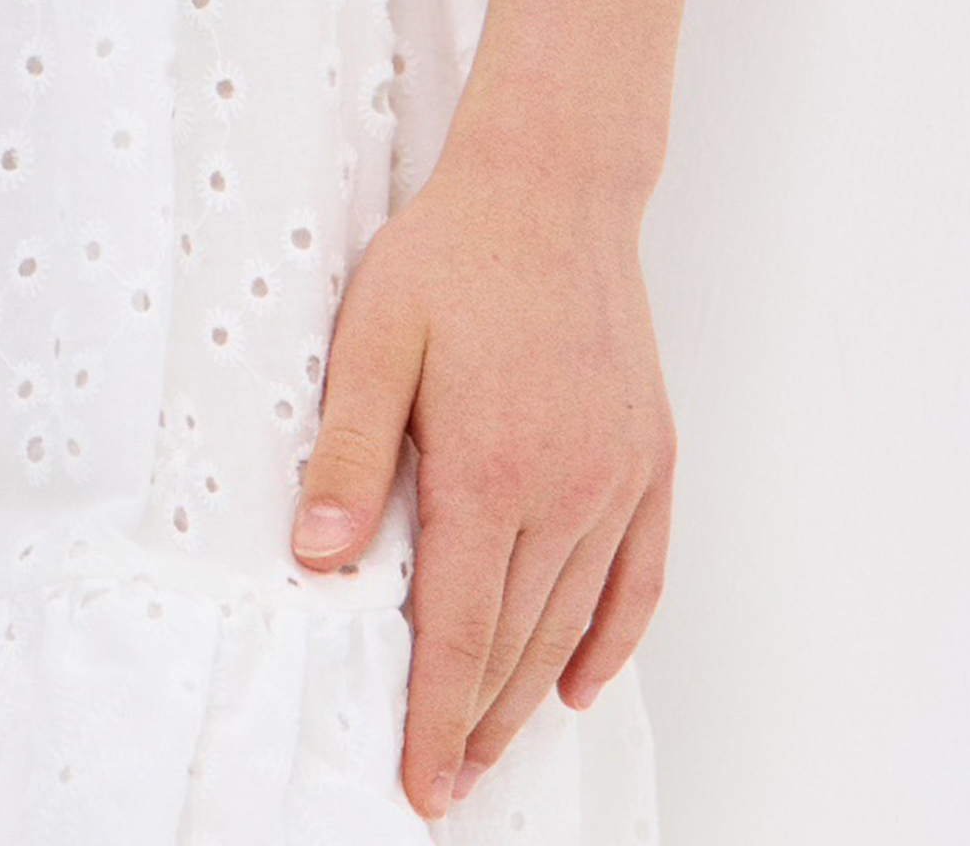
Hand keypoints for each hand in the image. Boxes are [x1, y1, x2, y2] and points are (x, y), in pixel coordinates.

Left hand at [287, 129, 673, 818]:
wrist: (553, 185)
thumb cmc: (454, 253)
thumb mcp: (374, 337)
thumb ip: (349, 449)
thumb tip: (319, 555)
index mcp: (490, 468)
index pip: (457, 631)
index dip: (435, 717)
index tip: (421, 783)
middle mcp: (565, 489)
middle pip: (516, 641)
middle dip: (476, 724)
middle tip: (448, 783)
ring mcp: (617, 476)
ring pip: (574, 620)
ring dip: (530, 695)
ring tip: (494, 748)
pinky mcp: (650, 457)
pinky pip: (640, 576)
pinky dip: (613, 641)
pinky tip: (579, 681)